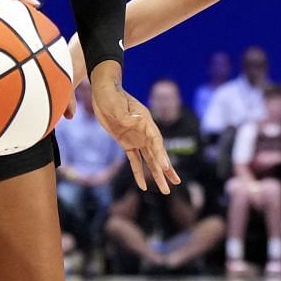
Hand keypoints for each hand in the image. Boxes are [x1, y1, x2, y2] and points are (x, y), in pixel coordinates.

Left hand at [89, 79, 178, 193]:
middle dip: (166, 169)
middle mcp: (145, 132)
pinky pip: (135, 160)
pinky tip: (143, 185)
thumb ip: (128, 115)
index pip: (156, 141)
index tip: (165, 167)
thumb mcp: (118, 105)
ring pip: (150, 160)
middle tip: (176, 183)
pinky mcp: (127, 142)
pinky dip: (139, 173)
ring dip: (157, 174)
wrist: (104, 91)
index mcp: (146, 122)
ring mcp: (137, 138)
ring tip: (165, 189)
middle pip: (158, 153)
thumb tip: (139, 120)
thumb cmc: (112, 95)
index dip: (161, 154)